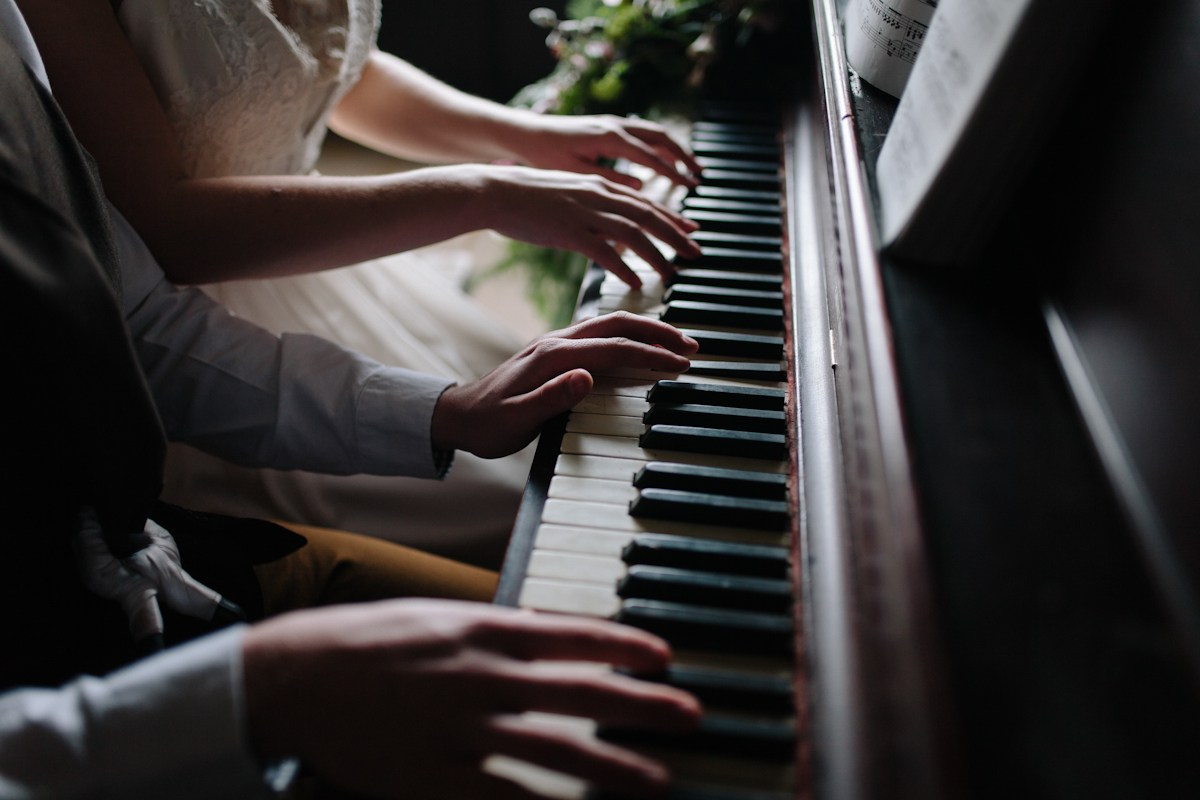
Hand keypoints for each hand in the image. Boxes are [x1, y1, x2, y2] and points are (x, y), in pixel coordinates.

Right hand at [243, 599, 700, 799]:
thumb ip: (492, 631)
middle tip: (690, 715)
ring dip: (613, 766)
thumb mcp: (435, 618)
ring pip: (557, 752)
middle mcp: (483, 678)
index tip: (664, 657)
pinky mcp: (437, 777)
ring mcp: (462, 731)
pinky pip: (504, 798)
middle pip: (581, 693)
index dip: (625, 646)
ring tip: (655, 778)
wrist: (296, 678)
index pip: (573, 635)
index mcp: (482, 631)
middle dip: (643, 706)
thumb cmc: (365, 642)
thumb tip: (543, 636)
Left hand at [432, 312, 697, 457]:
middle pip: (616, 326)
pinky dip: (627, 333)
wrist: (458, 416)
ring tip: (675, 342)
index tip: (678, 364)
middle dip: (657, 332)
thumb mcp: (516, 420)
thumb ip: (551, 399)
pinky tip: (639, 340)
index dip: (649, 354)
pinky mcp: (555, 351)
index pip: (611, 349)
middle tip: (691, 347)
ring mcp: (555, 343)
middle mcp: (555, 343)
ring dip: (645, 329)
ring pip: (609, 325)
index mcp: (551, 358)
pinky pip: (599, 333)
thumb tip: (586, 379)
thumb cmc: (487, 424)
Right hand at [470, 165, 700, 287]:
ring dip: (656, 255)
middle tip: (695, 253)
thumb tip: (611, 220)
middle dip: (676, 236)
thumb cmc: (526, 194)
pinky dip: (624, 268)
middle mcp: (599, 195)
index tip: (690, 231)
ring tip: (671, 273)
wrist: (494, 191)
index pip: (645, 201)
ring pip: (634, 233)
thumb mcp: (568, 192)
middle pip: (648, 215)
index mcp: (600, 185)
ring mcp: (585, 213)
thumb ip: (594, 204)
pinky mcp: (569, 231)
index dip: (671, 218)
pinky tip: (635, 283)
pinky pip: (604, 252)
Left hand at [501, 113, 701, 189]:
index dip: (672, 172)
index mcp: (608, 137)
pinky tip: (665, 161)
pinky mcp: (609, 127)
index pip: (650, 156)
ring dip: (675, 149)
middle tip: (700, 175)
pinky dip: (659, 146)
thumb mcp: (577, 173)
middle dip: (683, 156)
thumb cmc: (546, 156)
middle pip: (660, 138)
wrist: (526, 134)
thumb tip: (641, 186)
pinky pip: (642, 134)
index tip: (690, 186)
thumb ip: (610, 179)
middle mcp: (615, 125)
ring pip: (654, 133)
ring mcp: (613, 123)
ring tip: (691, 167)